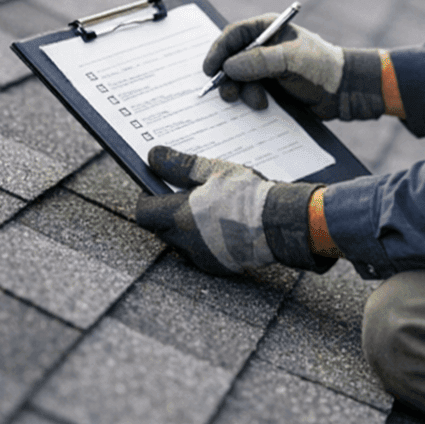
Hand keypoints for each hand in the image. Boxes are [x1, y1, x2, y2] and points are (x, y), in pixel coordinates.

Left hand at [132, 146, 325, 274]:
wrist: (281, 223)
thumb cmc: (248, 194)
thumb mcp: (214, 171)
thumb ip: (180, 165)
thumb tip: (153, 157)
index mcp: (180, 216)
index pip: (143, 213)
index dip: (146, 199)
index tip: (156, 187)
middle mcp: (185, 241)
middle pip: (160, 229)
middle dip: (166, 213)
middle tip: (184, 196)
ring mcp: (202, 257)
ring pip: (180, 242)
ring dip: (185, 228)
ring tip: (207, 209)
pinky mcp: (218, 266)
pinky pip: (201, 253)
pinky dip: (204, 240)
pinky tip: (222, 225)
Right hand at [204, 14, 385, 120]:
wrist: (344, 92)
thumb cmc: (322, 68)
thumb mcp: (291, 60)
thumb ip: (259, 61)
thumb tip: (228, 68)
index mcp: (268, 29)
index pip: (233, 35)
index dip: (218, 51)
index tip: (210, 70)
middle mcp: (263, 47)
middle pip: (231, 59)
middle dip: (228, 78)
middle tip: (229, 95)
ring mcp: (266, 68)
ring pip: (239, 80)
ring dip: (243, 93)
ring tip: (259, 103)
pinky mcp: (270, 88)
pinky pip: (250, 93)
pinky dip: (251, 100)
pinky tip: (263, 107)